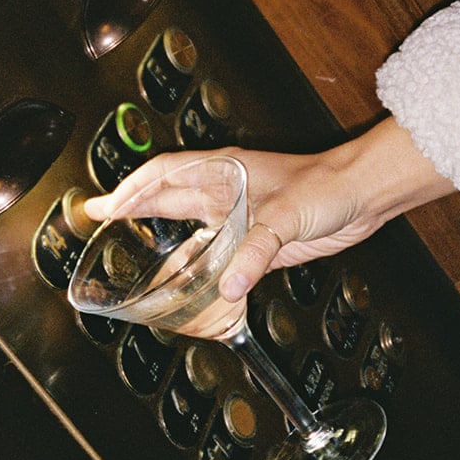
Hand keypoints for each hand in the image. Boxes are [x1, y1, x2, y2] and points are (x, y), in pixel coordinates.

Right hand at [82, 116, 452, 309]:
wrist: (363, 195)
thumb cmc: (328, 185)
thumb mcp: (287, 216)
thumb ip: (256, 251)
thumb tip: (228, 285)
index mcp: (226, 174)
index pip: (165, 175)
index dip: (131, 189)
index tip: (105, 205)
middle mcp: (228, 193)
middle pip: (167, 197)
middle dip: (131, 207)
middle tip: (97, 217)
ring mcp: (241, 216)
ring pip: (188, 226)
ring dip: (160, 237)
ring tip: (129, 253)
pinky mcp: (257, 241)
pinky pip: (217, 253)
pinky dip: (198, 265)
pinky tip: (187, 280)